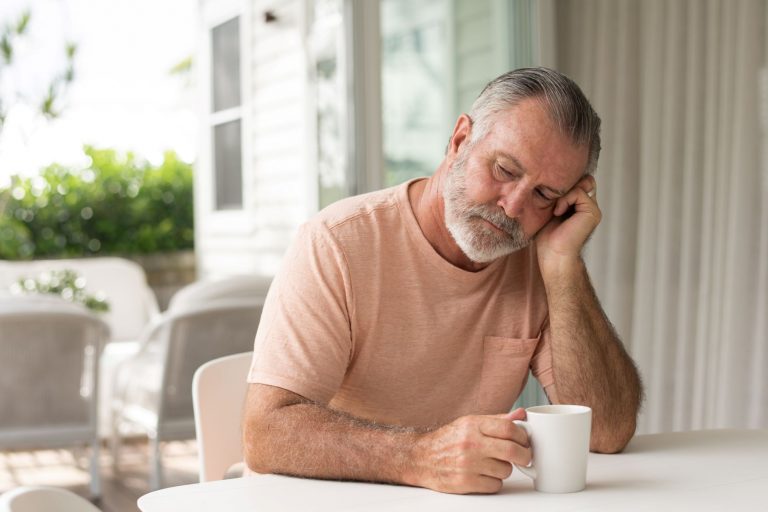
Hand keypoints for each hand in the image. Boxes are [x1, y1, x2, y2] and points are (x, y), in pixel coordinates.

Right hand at [408, 408, 530, 493]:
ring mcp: (468, 464)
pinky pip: (495, 485)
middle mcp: (470, 443)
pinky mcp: (465, 483)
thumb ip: (497, 420)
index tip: (524, 440)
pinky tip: (484, 475)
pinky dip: (494, 482)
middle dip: (525, 455)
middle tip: (524, 457)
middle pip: (512, 450)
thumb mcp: (470, 423)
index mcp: (473, 425)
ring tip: (493, 464)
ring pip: (506, 470)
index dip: (523, 435)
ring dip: (505, 469)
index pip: (508, 428)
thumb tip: (522, 415)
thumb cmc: (448, 440)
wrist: (421, 458)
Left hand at [535, 175, 600, 276]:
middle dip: (564, 185)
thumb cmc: (547, 237)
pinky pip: (579, 193)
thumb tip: (553, 176)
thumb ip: (557, 195)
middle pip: (581, 179)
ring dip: (563, 194)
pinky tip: (558, 212)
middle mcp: (588, 205)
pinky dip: (565, 200)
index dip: (564, 181)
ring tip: (555, 209)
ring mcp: (592, 208)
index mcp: (579, 205)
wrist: (553, 255)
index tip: (549, 189)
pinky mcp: (592, 212)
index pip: (577, 180)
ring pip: (579, 184)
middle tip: (552, 199)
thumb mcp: (549, 210)